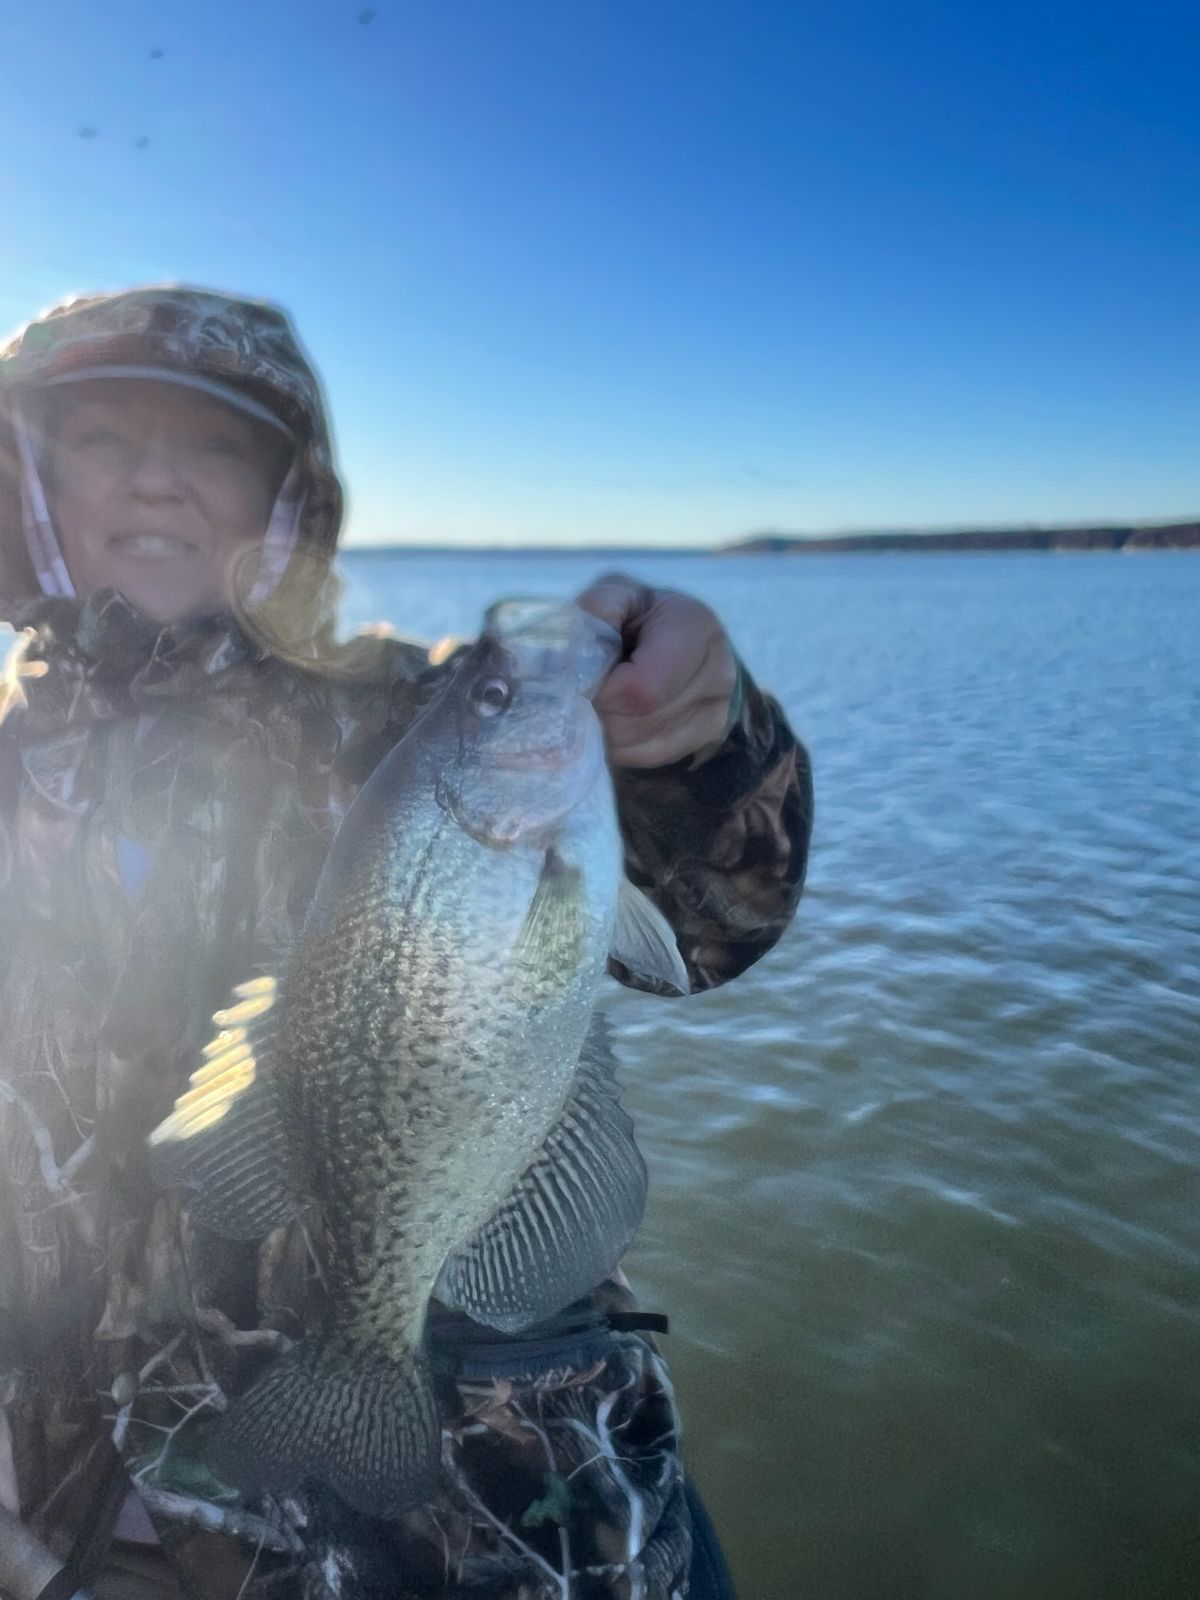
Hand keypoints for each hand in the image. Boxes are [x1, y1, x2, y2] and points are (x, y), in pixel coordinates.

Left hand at [575, 574, 737, 767]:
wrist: (679, 638)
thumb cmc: (638, 615)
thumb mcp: (617, 595)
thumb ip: (599, 608)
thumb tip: (579, 646)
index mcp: (695, 627)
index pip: (642, 688)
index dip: (601, 692)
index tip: (578, 680)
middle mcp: (718, 672)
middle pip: (638, 720)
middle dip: (598, 712)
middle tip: (580, 693)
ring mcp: (718, 710)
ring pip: (640, 744)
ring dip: (605, 730)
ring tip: (598, 702)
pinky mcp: (708, 737)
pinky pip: (648, 756)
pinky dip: (620, 744)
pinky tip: (613, 719)